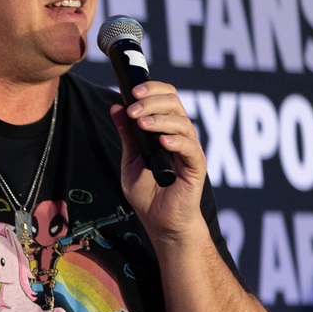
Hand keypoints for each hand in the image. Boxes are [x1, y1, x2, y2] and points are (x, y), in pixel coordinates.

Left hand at [112, 80, 208, 241]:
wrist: (160, 222)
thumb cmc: (148, 192)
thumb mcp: (130, 159)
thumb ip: (127, 134)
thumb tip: (116, 107)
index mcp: (166, 130)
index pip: (167, 98)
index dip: (152, 89)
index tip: (132, 91)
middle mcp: (181, 136)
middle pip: (175, 104)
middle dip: (152, 101)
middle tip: (133, 109)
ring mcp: (190, 151)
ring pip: (183, 123)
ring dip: (160, 119)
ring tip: (142, 125)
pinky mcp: (196, 167)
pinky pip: (191, 149)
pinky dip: (176, 141)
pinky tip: (162, 141)